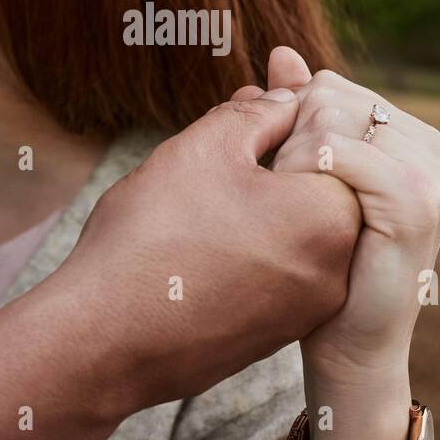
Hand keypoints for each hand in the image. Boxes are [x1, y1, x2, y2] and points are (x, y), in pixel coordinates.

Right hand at [53, 86, 361, 418]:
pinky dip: (248, 243)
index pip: (332, 143)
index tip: (251, 102)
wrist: (103, 339)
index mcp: (332, 217)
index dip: (290, 112)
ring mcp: (306, 310)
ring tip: (206, 182)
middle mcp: (336, 270)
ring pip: (294, 229)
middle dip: (277, 154)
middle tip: (227, 134)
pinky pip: (274, 270)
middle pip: (316, 187)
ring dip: (261, 198)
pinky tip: (201, 231)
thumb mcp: (206, 147)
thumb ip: (259, 113)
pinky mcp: (274, 335)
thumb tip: (287, 101)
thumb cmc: (154, 235)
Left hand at [257, 48, 439, 439]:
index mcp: (424, 139)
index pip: (332, 88)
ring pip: (328, 119)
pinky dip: (302, 176)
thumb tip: (281, 50)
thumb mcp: (311, 178)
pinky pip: (333, 152)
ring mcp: (436, 171)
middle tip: (293, 200)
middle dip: (291, 142)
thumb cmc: (326, 264)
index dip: (292, 129)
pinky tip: (306, 214)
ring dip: (294, 164)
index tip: (291, 182)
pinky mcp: (416, 198)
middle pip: (329, 96)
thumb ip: (303, 114)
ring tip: (303, 212)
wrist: (347, 344)